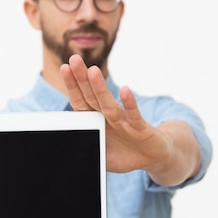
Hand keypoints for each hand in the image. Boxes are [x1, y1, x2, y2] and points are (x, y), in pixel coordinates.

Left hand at [60, 54, 171, 173]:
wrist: (152, 158)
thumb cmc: (125, 154)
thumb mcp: (101, 155)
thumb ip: (87, 151)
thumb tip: (68, 151)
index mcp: (98, 121)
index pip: (82, 102)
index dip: (73, 86)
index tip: (65, 68)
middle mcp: (109, 118)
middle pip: (93, 97)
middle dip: (83, 79)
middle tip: (74, 59)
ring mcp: (124, 122)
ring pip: (109, 105)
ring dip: (100, 89)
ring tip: (92, 70)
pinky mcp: (141, 129)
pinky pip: (134, 116)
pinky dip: (129, 104)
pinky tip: (124, 90)